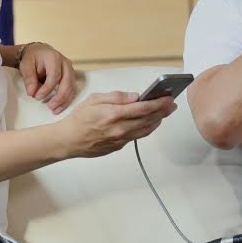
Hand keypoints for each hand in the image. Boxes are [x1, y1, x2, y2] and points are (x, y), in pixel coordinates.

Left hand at [19, 43, 76, 114]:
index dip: (47, 88)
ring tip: (54, 111)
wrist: (38, 53)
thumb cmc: (32, 58)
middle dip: (59, 97)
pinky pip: (72, 90)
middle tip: (50, 107)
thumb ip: (29, 78)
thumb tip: (32, 93)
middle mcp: (65, 63)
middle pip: (67, 82)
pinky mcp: (71, 77)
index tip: (37, 97)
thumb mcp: (26, 65)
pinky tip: (59, 107)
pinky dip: (66, 100)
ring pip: (72, 87)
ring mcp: (70, 70)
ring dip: (64, 101)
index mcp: (54, 57)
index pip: (54, 75)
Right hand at [59, 92, 177, 157]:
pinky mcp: (119, 146)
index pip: (143, 108)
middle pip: (148, 120)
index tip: (168, 98)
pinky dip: (147, 128)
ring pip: (145, 130)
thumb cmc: (79, 118)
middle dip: (162, 111)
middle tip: (172, 104)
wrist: (68, 141)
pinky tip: (150, 122)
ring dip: (157, 120)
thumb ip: (116, 96)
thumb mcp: (94, 99)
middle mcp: (120, 129)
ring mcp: (120, 139)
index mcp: (114, 114)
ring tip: (165, 112)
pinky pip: (137, 136)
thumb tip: (135, 96)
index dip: (158, 103)